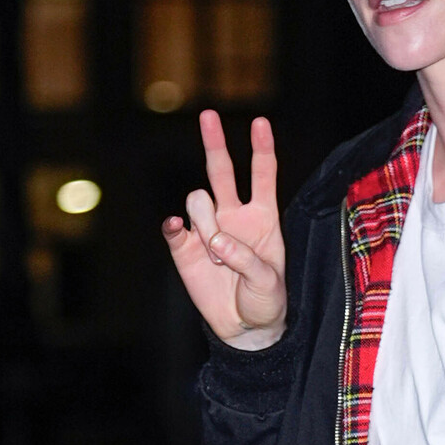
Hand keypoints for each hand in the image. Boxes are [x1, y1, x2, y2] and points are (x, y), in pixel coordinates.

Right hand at [162, 111, 286, 349]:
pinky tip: (179, 229)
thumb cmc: (265, 300)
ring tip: (219, 260)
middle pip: (222, 170)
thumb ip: (246, 259)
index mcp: (263, 218)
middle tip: (208, 115)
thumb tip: (215, 242)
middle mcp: (233, 216)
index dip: (261, 148)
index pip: (262, 175)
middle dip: (215, 142)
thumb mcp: (268, 282)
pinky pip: (175, 228)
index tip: (259, 122)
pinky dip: (176, 227)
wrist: (244, 328)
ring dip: (207, 225)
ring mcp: (207, 229)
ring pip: (198, 201)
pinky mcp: (185, 248)